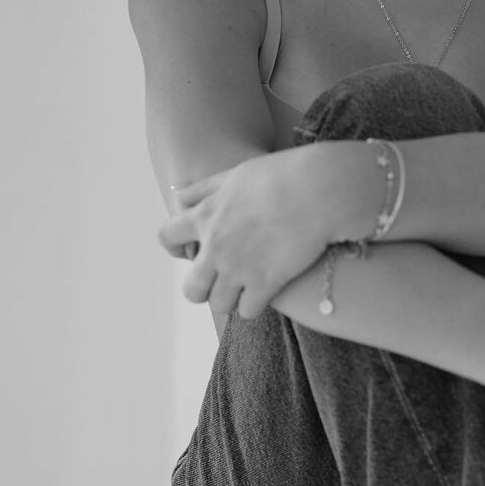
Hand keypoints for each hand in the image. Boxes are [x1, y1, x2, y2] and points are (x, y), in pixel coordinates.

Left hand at [157, 147, 332, 323]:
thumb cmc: (281, 175)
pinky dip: (256, 305)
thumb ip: (204, 188)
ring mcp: (238, 268)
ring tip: (249, 287)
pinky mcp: (265, 283)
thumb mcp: (235, 174)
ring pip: (219, 305)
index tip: (190, 249)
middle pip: (191, 290)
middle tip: (223, 280)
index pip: (166, 238)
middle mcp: (215, 247)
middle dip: (204, 289)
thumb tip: (176, 196)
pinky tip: (268, 292)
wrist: (318, 188)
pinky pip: (248, 311)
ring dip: (232, 299)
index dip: (175, 247)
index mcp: (205, 216)